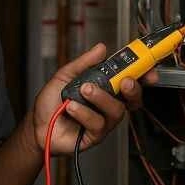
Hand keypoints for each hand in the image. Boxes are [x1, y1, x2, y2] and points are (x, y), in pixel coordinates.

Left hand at [31, 43, 158, 155]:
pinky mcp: (95, 136)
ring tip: (84, 91)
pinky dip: (84, 112)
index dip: (143, 75)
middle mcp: (107, 105)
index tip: (148, 69)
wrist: (36, 125)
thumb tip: (101, 48)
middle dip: (133, 88)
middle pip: (132, 98)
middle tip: (125, 81)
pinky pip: (98, 124)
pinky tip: (71, 107)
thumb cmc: (51, 103)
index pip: (129, 80)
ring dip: (101, 98)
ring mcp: (103, 121)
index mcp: (105, 88)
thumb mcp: (65, 75)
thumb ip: (84, 63)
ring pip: (116, 110)